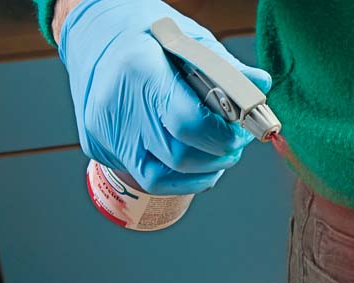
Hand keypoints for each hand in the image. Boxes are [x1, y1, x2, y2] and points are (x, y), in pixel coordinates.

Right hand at [57, 0, 270, 194]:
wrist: (93, 33)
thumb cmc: (144, 35)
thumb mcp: (189, 39)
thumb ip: (226, 69)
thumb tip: (260, 86)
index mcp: (141, 71)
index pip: (190, 124)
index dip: (223, 136)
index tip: (240, 131)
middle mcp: (117, 105)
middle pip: (180, 156)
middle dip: (217, 156)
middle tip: (233, 142)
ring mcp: (104, 130)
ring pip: (162, 177)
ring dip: (199, 171)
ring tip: (215, 152)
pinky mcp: (99, 145)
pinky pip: (144, 176)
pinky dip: (176, 175)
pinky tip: (191, 161)